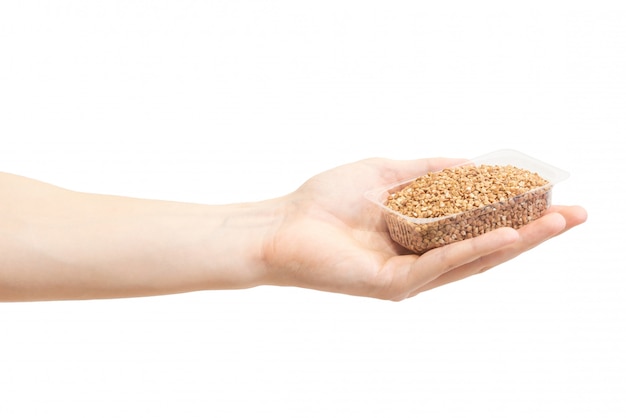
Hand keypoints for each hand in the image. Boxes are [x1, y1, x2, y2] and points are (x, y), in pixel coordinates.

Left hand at [262, 158, 586, 299]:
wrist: (281, 225)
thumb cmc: (326, 200)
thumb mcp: (387, 172)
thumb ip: (429, 171)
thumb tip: (474, 165)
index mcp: (420, 234)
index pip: (477, 224)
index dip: (514, 210)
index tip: (549, 193)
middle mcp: (421, 258)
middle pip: (486, 246)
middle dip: (532, 231)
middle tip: (575, 215)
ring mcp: (410, 275)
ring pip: (472, 260)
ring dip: (517, 242)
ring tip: (556, 224)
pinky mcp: (394, 284)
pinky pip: (441, 266)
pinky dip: (474, 249)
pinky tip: (504, 236)